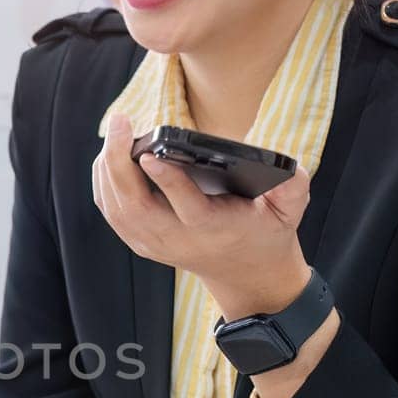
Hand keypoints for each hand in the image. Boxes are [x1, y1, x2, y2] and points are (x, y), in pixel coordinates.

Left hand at [91, 114, 314, 319]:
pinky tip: (107, 156)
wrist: (245, 274)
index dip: (168, 181)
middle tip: (119, 123)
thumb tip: (289, 167)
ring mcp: (155, 244)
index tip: (151, 154)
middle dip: (119, 164)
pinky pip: (113, 212)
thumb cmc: (266, 233)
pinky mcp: (141, 242)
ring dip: (107, 169)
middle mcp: (177, 240)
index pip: (187, 207)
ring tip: (114, 131)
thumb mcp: (289, 212)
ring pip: (118, 208)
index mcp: (214, 230)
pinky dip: (104, 183)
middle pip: (136, 207)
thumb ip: (293, 189)